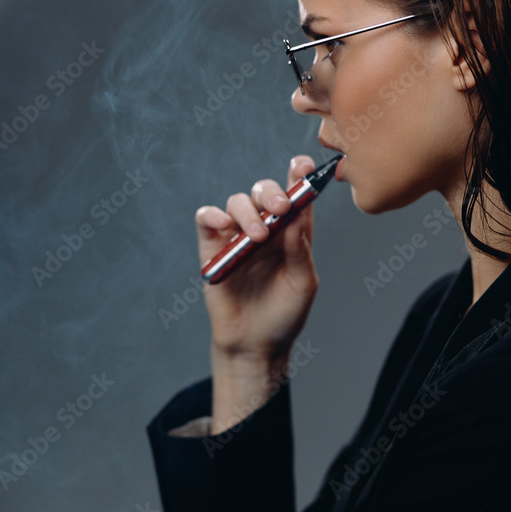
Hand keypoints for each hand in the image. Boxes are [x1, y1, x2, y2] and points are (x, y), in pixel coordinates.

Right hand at [195, 155, 319, 359]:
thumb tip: (299, 214)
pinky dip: (212, 214)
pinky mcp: (213, 249)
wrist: (255, 345)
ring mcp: (237, 237)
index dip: (298, 175)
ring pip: (237, 202)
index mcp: (292, 233)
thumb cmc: (284, 315)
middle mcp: (266, 229)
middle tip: (280, 209)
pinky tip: (223, 224)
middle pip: (264, 192)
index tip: (302, 166)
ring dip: (248, 212)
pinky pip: (207, 219)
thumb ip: (301, 249)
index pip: (296, 194)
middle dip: (272, 192)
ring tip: (258, 238)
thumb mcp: (302, 283)